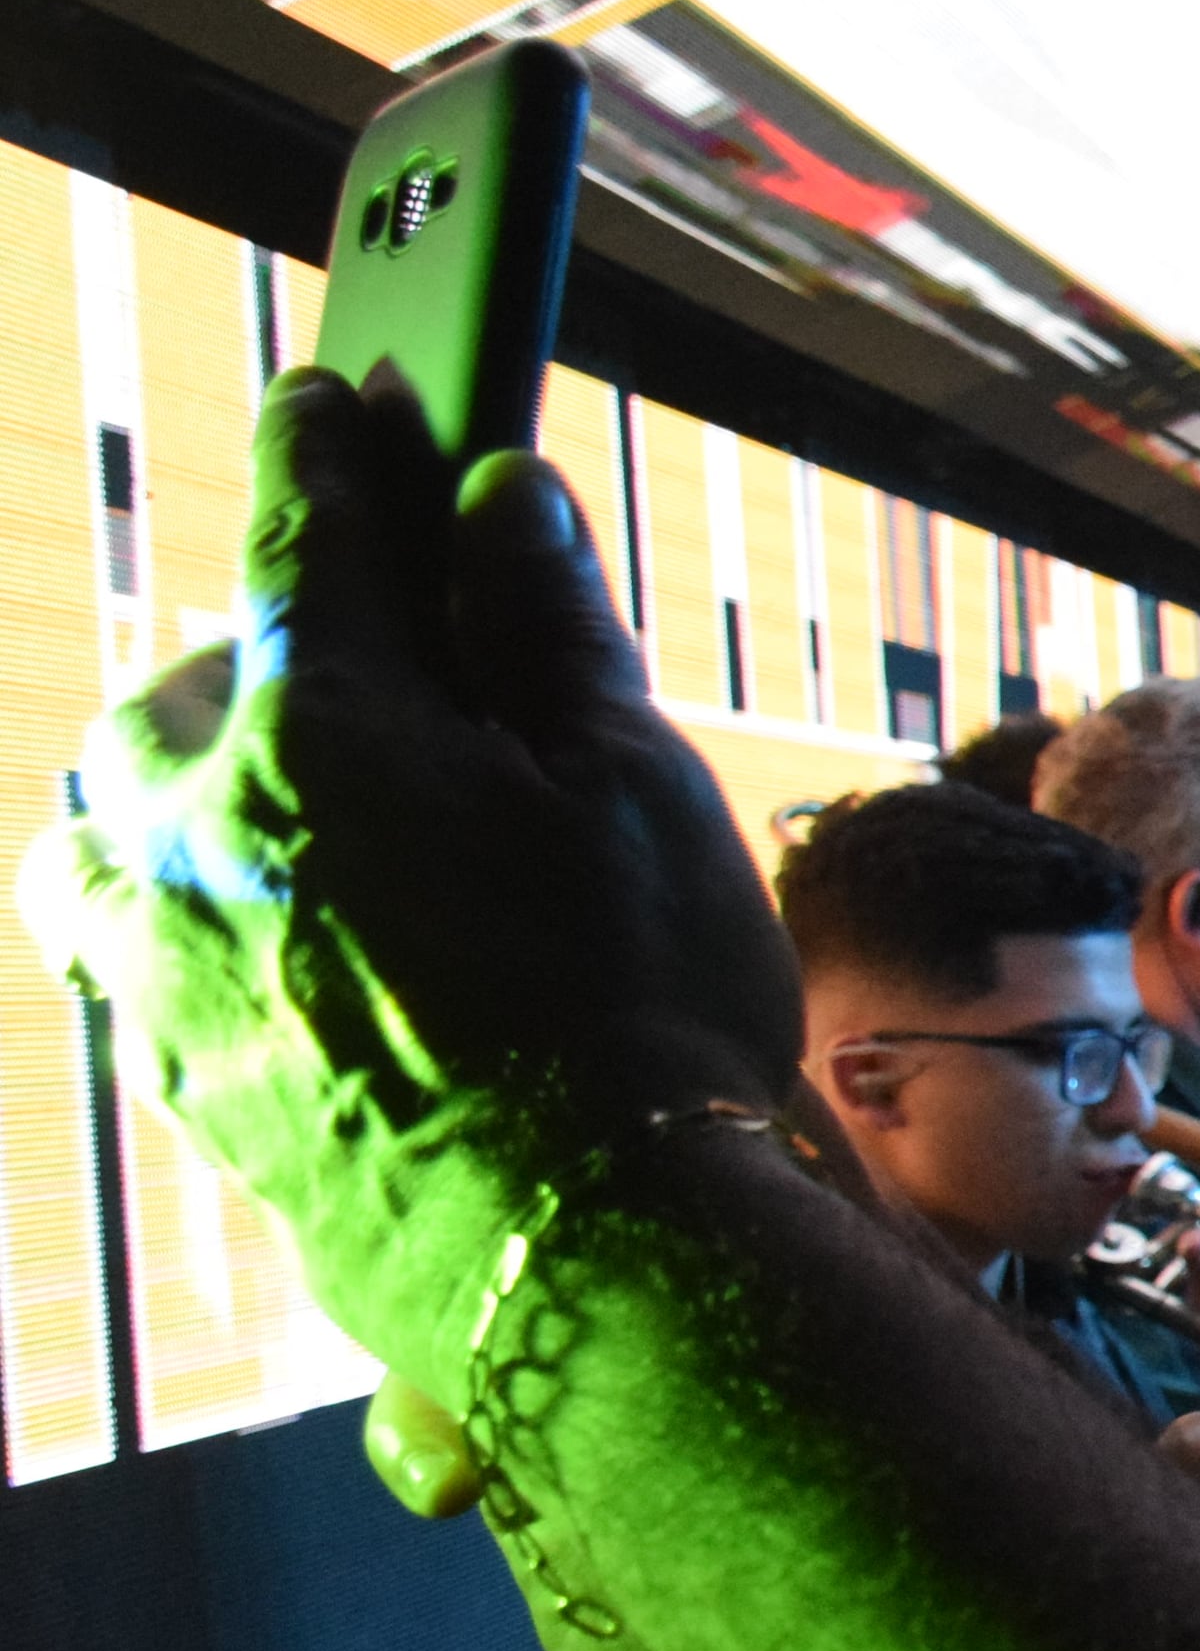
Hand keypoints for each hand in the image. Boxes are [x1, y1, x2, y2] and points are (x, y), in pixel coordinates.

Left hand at [22, 376, 802, 1391]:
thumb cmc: (638, 1012)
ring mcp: (166, 965)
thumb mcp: (635, 782)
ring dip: (180, 780)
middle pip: (184, 689)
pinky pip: (122, 946)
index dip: (331, 447)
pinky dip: (178, 903)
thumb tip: (490, 492)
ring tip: (285, 796)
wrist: (595, 1259)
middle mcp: (201, 836)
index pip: (305, 539)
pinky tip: (273, 928)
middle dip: (260, 651)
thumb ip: (543, 623)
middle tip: (368, 653)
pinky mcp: (175, 1072)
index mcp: (319, 731)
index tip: (337, 391)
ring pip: (109, 822)